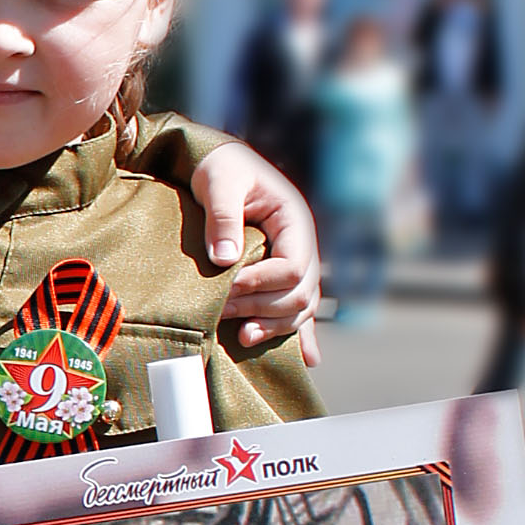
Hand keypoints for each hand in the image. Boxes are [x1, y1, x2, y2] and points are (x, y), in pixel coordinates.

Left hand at [190, 146, 321, 365]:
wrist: (218, 164)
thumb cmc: (220, 168)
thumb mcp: (219, 182)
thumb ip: (222, 216)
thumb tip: (225, 260)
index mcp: (294, 220)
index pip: (292, 266)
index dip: (262, 282)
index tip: (227, 286)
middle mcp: (302, 246)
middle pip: (300, 294)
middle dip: (263, 308)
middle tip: (222, 311)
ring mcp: (295, 263)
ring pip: (301, 308)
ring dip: (275, 326)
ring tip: (243, 336)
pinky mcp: (281, 277)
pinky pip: (299, 310)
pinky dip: (301, 334)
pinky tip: (306, 359)